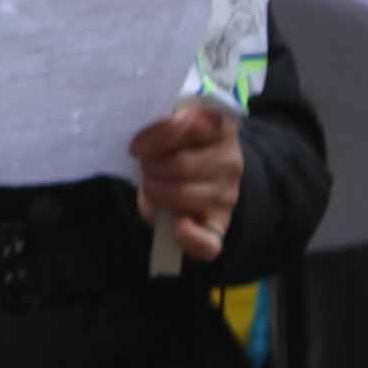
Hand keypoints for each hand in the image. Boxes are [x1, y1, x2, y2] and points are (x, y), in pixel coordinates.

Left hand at [129, 100, 245, 262]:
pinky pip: (208, 242)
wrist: (198, 173)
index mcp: (220, 126)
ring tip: (151, 187)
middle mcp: (231, 159)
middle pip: (183, 164)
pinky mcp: (220, 224)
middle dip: (153, 167)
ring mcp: (228, 194)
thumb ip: (161, 130)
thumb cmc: (176, 146)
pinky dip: (188, 237)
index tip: (136, 146)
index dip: (157, 135)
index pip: (190, 125)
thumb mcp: (170, 128)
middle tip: (145, 168)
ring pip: (186, 195)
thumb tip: (147, 153)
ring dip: (159, 193)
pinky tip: (176, 225)